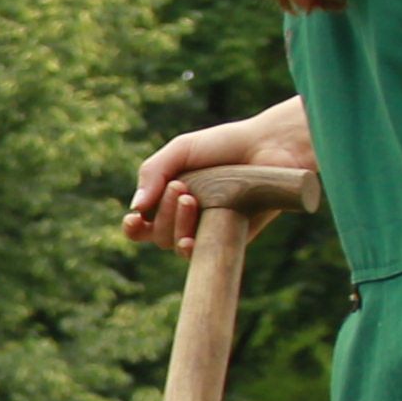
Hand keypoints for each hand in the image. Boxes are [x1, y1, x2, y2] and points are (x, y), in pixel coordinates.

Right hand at [126, 101, 315, 250]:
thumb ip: (152, 173)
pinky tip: (189, 240)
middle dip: (164, 212)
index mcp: (171, 200)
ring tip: (191, 198)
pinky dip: (190, 250)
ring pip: (176, 245)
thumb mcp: (180, 150)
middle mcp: (188, 219)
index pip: (143, 224)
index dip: (133, 227)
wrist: (268, 146)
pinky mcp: (231, 238)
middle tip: (181, 187)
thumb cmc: (224, 145)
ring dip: (176, 225)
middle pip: (158, 234)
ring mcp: (209, 230)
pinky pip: (203, 255)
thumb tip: (135, 207)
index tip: (134, 219)